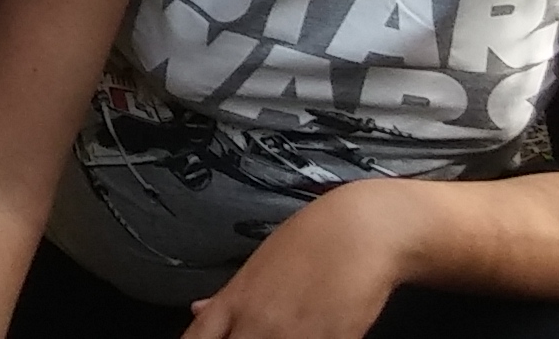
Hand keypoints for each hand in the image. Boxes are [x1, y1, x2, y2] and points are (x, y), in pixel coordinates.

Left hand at [181, 185, 416, 338]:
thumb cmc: (311, 239)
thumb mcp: (259, 262)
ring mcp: (292, 337)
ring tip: (287, 333)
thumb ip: (227, 296)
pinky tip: (314, 335)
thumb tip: (198, 309)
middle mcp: (256, 323)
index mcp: (234, 302)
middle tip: (253, 336)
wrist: (360, 229)